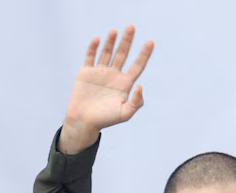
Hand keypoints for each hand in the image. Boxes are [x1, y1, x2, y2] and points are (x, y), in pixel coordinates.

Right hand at [59, 25, 154, 154]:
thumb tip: (140, 85)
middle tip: (131, 27)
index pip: (137, 66)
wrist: (84, 122)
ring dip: (111, 42)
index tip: (151, 42)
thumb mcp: (125, 114)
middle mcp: (114, 75)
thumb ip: (136, 102)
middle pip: (123, 54)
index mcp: (125, 84)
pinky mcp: (86, 73)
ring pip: (107, 53)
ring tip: (115, 31)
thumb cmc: (105, 120)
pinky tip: (97, 40)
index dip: (144, 54)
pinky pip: (90, 57)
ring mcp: (100, 73)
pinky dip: (93, 48)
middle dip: (127, 41)